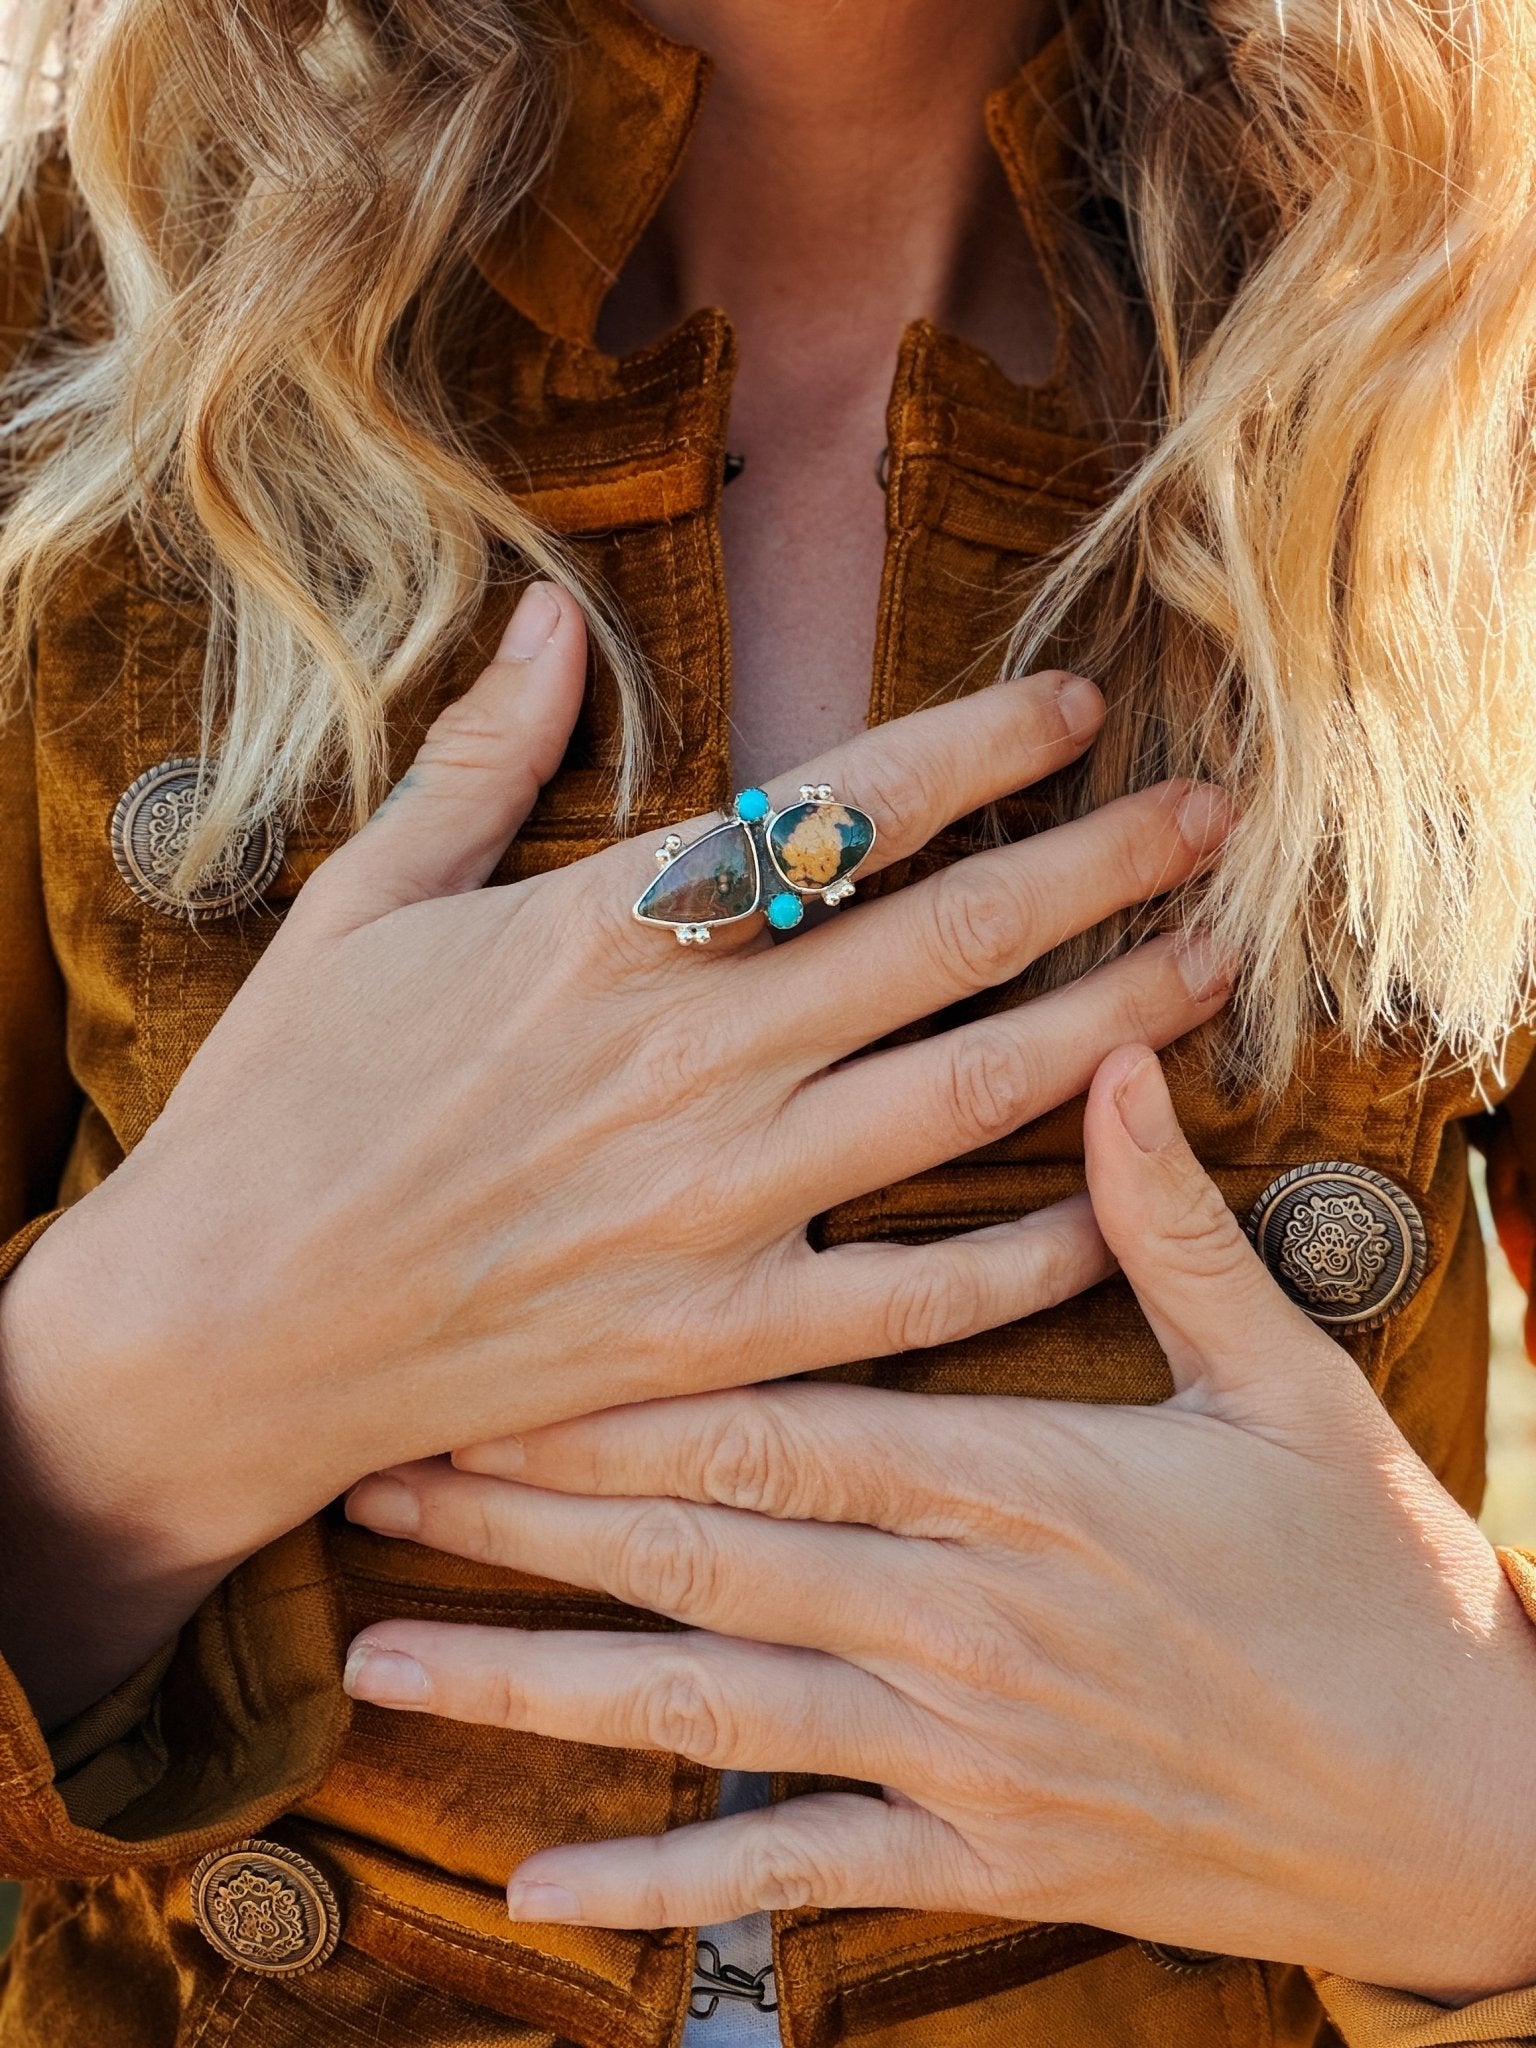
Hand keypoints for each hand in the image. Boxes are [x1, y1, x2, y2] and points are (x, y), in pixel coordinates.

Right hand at [0, 582, 1227, 1717]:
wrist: (222, 1333)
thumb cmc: (284, 1107)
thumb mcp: (359, 903)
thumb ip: (482, 760)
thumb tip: (548, 618)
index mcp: (602, 936)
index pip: (837, 813)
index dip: (979, 751)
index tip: (1075, 713)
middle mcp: (684, 1060)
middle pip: (946, 941)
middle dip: (1100, 868)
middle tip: (1214, 821)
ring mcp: (712, 1207)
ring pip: (966, 1099)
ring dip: (1109, 1024)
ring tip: (1210, 970)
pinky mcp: (717, 1338)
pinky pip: (916, 1298)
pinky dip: (1030, 1253)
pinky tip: (1117, 1206)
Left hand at [344, 1049, 1535, 2006]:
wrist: (1471, 1803)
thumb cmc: (1377, 1579)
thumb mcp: (1288, 1385)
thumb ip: (1171, 1233)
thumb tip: (1114, 1065)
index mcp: (1018, 1482)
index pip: (771, 1424)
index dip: (612, 1400)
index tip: (483, 1364)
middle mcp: (961, 1616)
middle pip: (699, 1550)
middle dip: (524, 1517)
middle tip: (377, 1477)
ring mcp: (964, 1752)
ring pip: (707, 1708)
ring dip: (538, 1681)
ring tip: (387, 1657)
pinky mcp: (988, 1861)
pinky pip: (798, 1872)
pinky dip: (666, 1882)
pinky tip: (542, 1885)